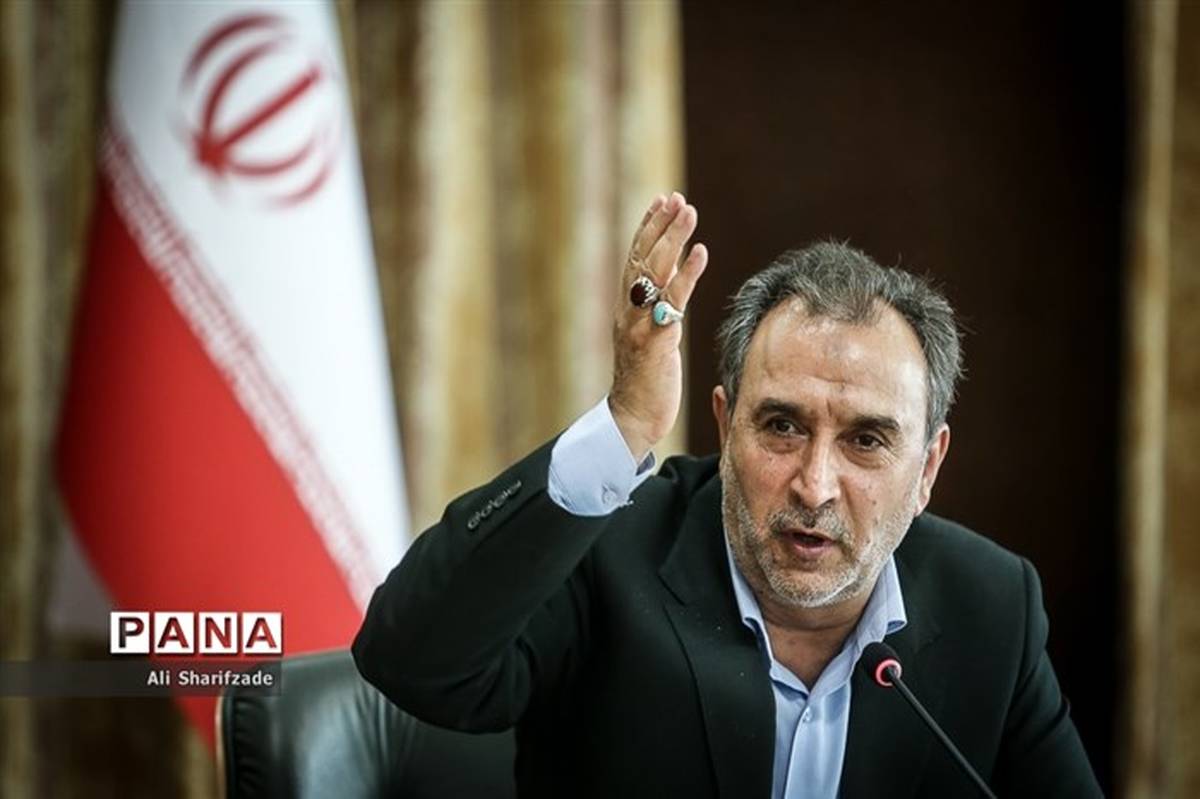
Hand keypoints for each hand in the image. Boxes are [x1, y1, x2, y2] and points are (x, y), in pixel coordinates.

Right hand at [609, 192, 708, 461]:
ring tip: (688, 211)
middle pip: (641, 259)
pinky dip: (686, 274)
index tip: (662, 200)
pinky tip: (700, 252)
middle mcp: (628, 312)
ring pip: (652, 273)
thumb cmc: (647, 382)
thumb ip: (661, 307)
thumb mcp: (653, 337)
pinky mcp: (653, 343)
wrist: (632, 420)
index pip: (635, 259)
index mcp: (627, 310)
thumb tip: (675, 275)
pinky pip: (671, 303)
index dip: (647, 228)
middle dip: (659, 225)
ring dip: (672, 239)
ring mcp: (638, 326)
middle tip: (676, 198)